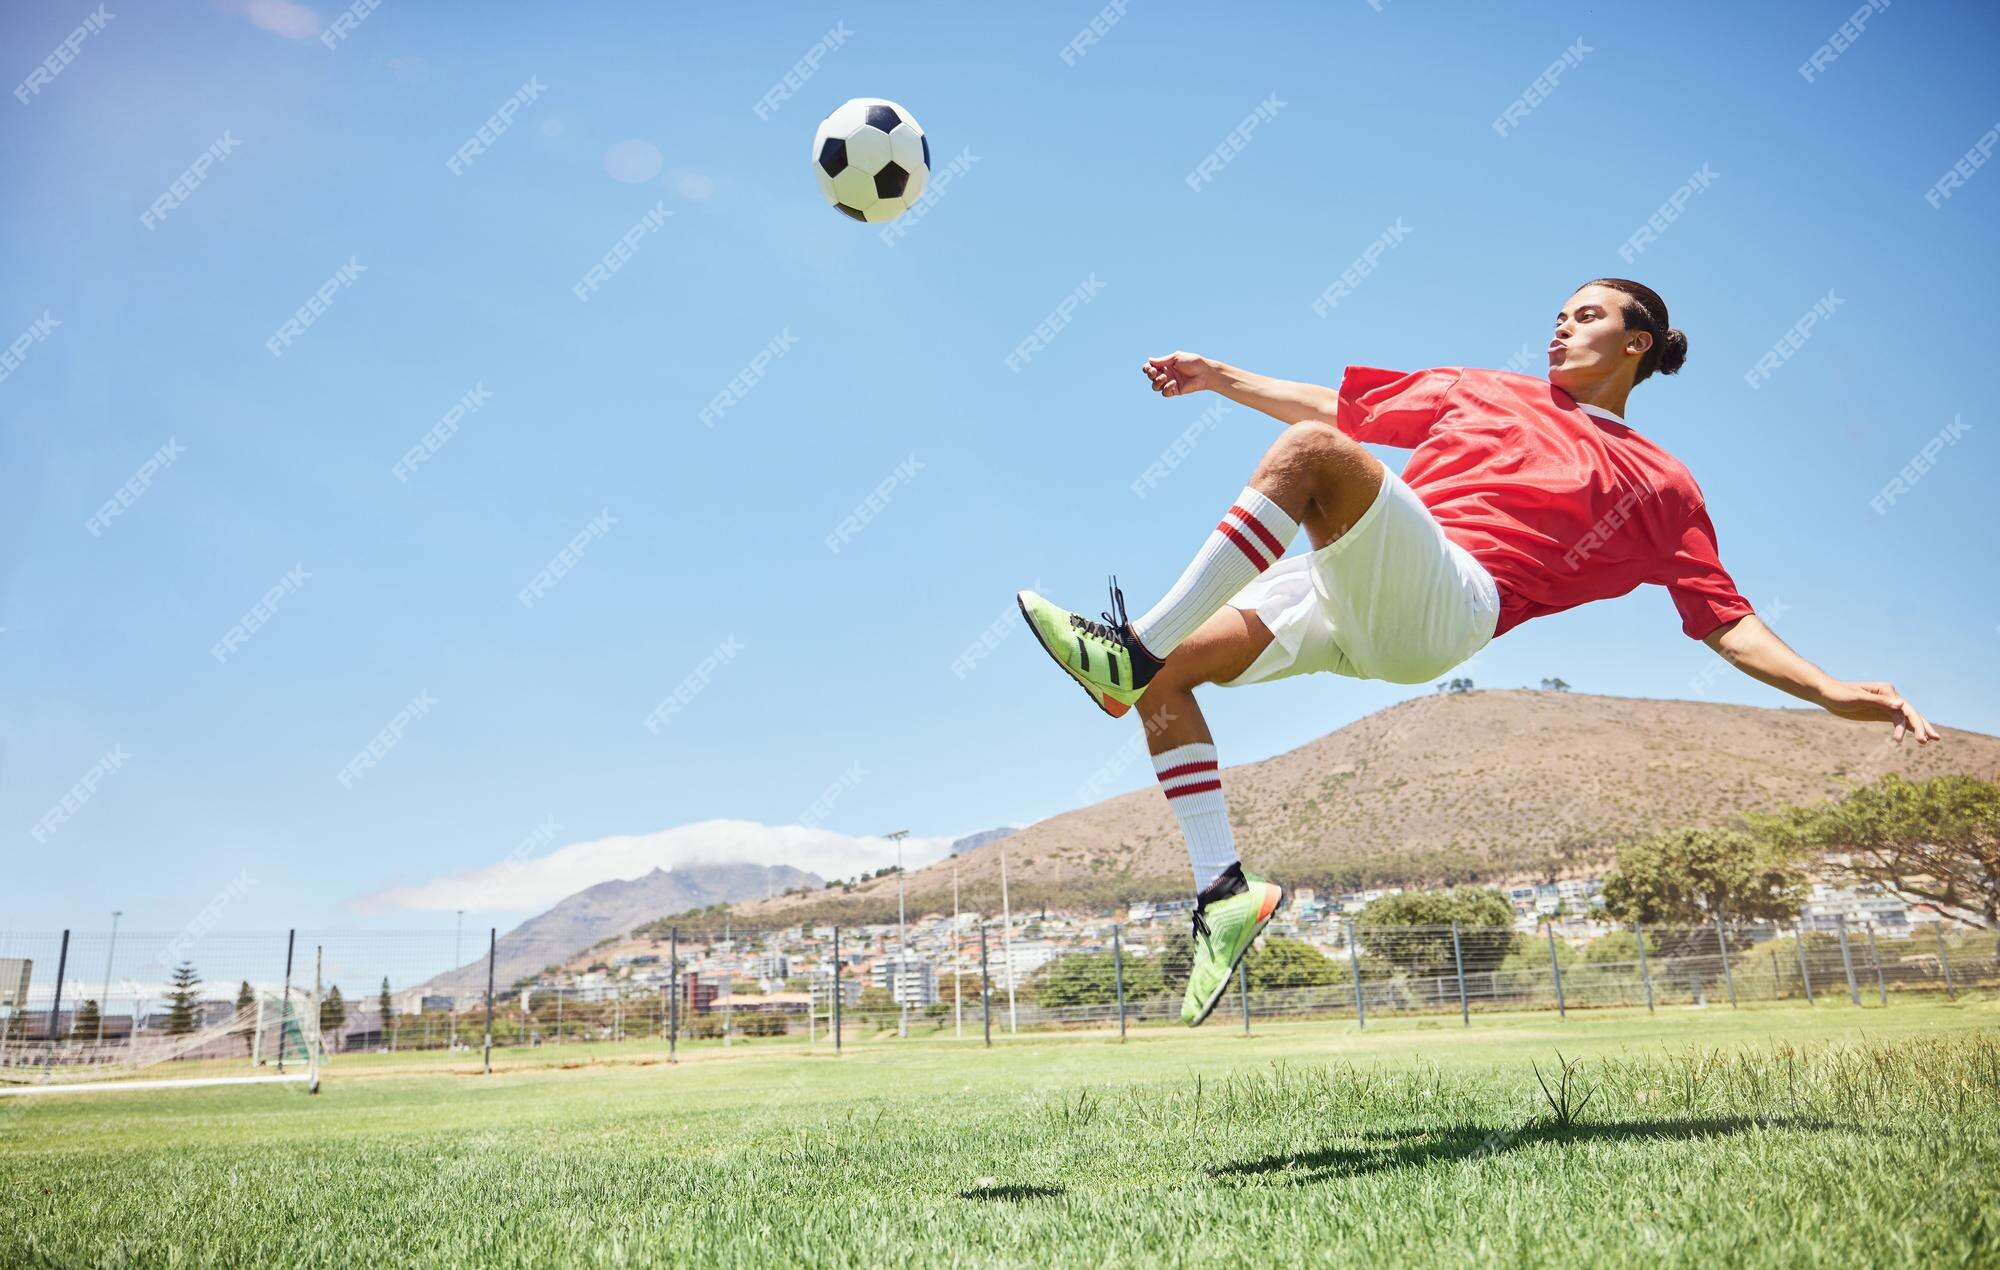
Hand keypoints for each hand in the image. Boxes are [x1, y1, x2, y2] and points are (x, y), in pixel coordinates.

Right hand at [1142, 351, 1214, 397]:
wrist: (1204, 372)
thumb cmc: (1192, 362)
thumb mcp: (1176, 358)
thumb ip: (1163, 360)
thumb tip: (1149, 360)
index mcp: (1165, 365)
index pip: (1151, 368)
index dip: (1147, 368)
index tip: (1149, 367)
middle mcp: (1166, 374)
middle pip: (1151, 377)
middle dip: (1150, 374)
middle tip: (1155, 372)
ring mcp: (1170, 383)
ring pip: (1155, 386)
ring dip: (1157, 382)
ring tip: (1164, 377)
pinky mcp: (1175, 391)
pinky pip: (1165, 393)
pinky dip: (1167, 388)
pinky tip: (1174, 383)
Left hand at [1818, 680, 1941, 744]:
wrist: (1826, 693)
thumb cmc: (1839, 694)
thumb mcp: (1857, 699)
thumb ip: (1879, 702)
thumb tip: (1901, 704)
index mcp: (1886, 691)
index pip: (1905, 708)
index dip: (1912, 722)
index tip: (1909, 737)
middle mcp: (1890, 696)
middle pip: (1910, 712)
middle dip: (1920, 726)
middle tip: (1928, 741)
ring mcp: (1887, 705)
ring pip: (1907, 717)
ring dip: (1918, 728)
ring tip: (1929, 741)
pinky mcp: (1881, 713)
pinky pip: (1898, 721)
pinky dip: (1908, 729)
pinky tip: (1917, 737)